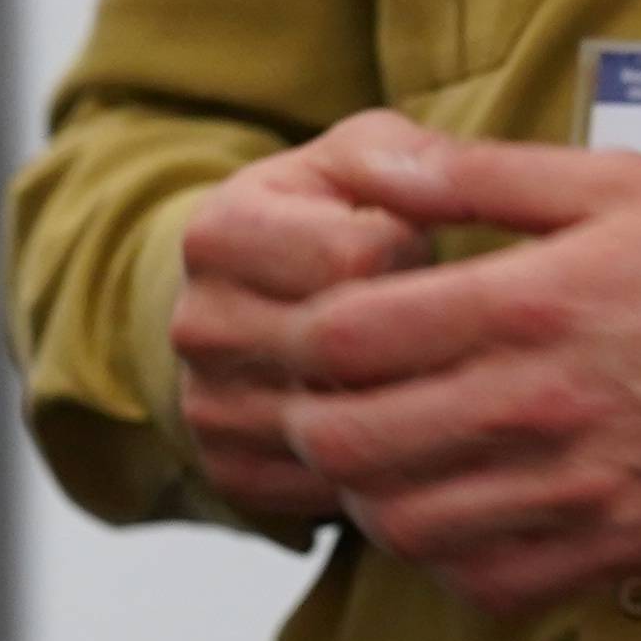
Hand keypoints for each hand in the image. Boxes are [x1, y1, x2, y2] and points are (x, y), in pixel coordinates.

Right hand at [168, 114, 448, 525]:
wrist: (253, 300)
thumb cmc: (325, 215)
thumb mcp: (358, 159)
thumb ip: (405, 155)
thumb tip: (442, 183)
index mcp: (219, 234)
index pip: (355, 258)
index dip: (411, 248)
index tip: (409, 243)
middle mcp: (198, 327)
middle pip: (351, 348)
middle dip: (418, 328)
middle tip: (428, 307)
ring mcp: (208, 409)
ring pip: (350, 425)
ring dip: (407, 398)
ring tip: (413, 355)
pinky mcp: (234, 473)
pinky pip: (338, 485)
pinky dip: (386, 459)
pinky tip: (400, 418)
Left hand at [280, 133, 640, 616]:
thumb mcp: (613, 184)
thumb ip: (479, 176)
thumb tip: (369, 164)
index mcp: (530, 301)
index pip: (346, 335)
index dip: (301, 334)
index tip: (313, 324)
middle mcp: (542, 402)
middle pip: (350, 443)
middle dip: (312, 421)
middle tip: (328, 400)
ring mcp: (576, 489)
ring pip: (404, 526)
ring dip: (370, 495)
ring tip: (386, 458)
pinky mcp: (614, 550)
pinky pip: (485, 583)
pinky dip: (444, 558)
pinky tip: (457, 511)